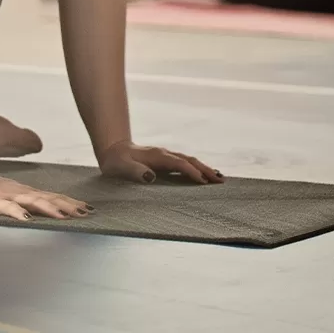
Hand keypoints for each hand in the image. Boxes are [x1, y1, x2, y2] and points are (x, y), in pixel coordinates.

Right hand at [0, 171, 92, 221]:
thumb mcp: (15, 196)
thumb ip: (31, 202)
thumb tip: (51, 209)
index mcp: (28, 193)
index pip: (54, 197)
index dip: (71, 202)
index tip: (88, 208)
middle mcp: (23, 193)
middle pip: (49, 199)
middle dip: (68, 206)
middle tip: (85, 213)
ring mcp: (9, 197)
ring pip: (33, 202)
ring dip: (49, 208)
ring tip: (64, 216)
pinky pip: (8, 208)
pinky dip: (18, 212)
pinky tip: (27, 218)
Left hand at [97, 140, 223, 184]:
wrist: (112, 150)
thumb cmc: (115, 162)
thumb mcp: (120, 168)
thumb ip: (134, 171)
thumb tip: (150, 176)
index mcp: (156, 156)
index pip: (179, 164)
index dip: (192, 172)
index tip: (204, 182)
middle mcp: (164, 154)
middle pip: (189, 160)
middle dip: (205, 170)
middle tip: (221, 181)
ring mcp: (166, 156)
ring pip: (189, 161)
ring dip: (204, 169)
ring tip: (219, 178)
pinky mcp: (165, 161)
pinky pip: (185, 164)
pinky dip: (197, 169)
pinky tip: (204, 176)